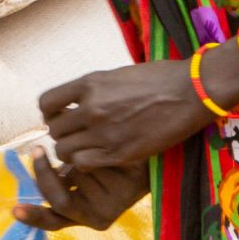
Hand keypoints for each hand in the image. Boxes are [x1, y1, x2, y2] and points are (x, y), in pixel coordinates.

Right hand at [15, 145, 149, 231]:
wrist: (146, 143)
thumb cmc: (106, 156)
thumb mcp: (77, 167)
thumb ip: (57, 175)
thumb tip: (30, 160)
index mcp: (84, 214)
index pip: (53, 221)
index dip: (33, 217)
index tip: (13, 210)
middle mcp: (98, 216)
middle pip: (59, 202)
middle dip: (44, 175)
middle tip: (36, 151)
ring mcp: (114, 206)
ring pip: (75, 179)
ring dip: (75, 156)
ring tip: (87, 144)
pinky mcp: (128, 191)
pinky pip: (95, 167)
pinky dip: (92, 152)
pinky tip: (100, 143)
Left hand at [42, 51, 238, 172]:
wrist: (192, 92)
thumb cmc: (160, 78)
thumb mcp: (118, 75)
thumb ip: (94, 90)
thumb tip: (76, 103)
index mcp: (90, 84)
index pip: (46, 103)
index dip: (50, 113)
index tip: (61, 115)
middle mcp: (92, 108)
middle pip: (54, 131)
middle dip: (62, 134)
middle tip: (76, 135)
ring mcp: (105, 133)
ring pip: (64, 151)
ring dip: (71, 151)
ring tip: (85, 148)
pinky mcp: (120, 153)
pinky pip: (84, 164)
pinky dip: (85, 163)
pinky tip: (98, 157)